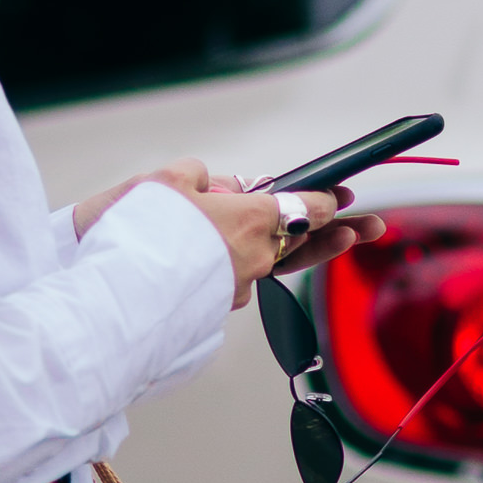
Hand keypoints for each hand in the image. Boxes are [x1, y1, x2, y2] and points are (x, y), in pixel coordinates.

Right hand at [74, 161, 384, 308]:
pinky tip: (217, 253)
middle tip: (372, 227)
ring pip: (268, 262)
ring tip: (328, 241)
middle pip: (304, 243)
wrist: (111, 299)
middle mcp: (253, 259)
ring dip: (286, 249)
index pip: (306, 208)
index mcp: (250, 221)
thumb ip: (194, 176)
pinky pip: (234, 276)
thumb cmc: (137, 235)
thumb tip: (208, 185)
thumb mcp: (163, 182)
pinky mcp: (213, 306)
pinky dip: (235, 263)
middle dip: (339, 233)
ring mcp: (235, 288)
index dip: (328, 199)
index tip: (346, 194)